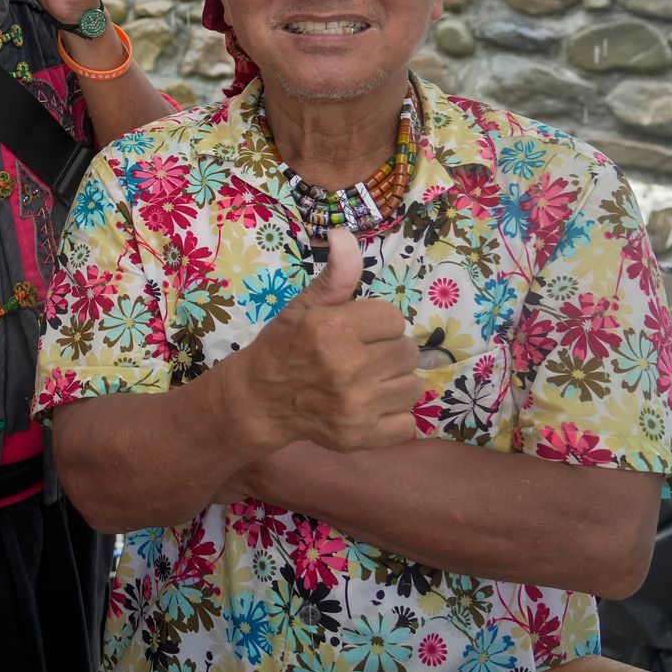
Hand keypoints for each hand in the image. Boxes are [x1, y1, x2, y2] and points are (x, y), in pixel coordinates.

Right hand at [223, 230, 421, 453]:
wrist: (259, 400)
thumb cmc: (284, 346)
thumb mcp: (305, 305)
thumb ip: (336, 275)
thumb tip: (343, 233)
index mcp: (333, 329)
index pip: (393, 318)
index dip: (375, 324)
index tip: (354, 332)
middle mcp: (347, 368)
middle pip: (407, 351)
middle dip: (386, 352)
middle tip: (358, 358)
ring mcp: (356, 407)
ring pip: (412, 387)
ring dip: (393, 384)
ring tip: (364, 383)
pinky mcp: (361, 438)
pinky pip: (407, 423)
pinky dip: (393, 417)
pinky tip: (367, 408)